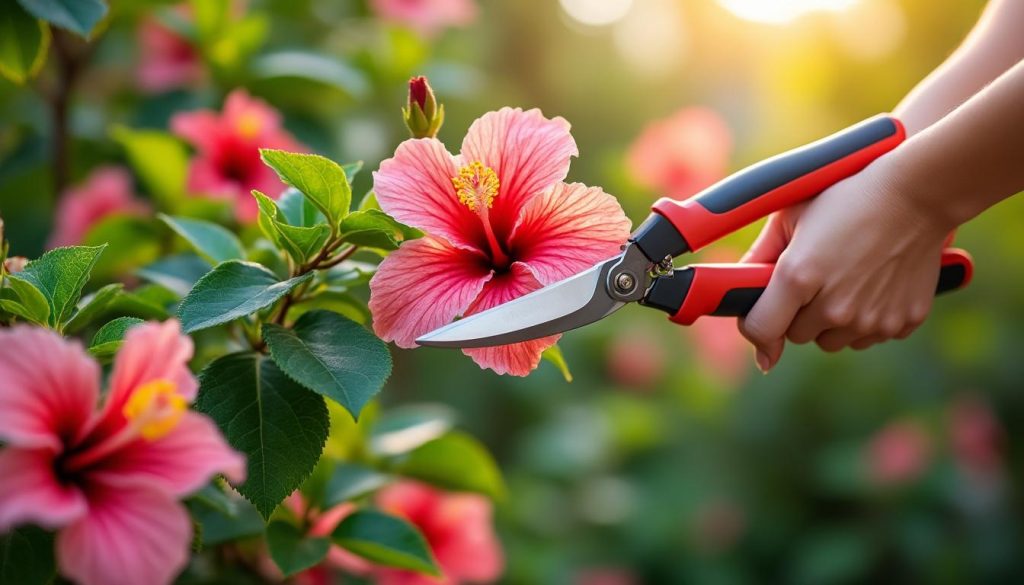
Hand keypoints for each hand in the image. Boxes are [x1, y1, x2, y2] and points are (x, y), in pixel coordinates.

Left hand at [737, 155, 953, 371]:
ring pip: (832, 341)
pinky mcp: (902, 323)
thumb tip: (738, 299)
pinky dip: (867, 319)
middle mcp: (834, 306)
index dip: (755, 326)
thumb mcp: (790, 216)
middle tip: (816, 279)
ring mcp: (870, 319)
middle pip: (797, 335)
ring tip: (846, 279)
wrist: (917, 195)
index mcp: (798, 276)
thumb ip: (758, 258)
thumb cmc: (845, 198)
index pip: (761, 330)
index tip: (761, 316)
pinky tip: (874, 284)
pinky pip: (869, 337)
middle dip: (797, 314)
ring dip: (831, 320)